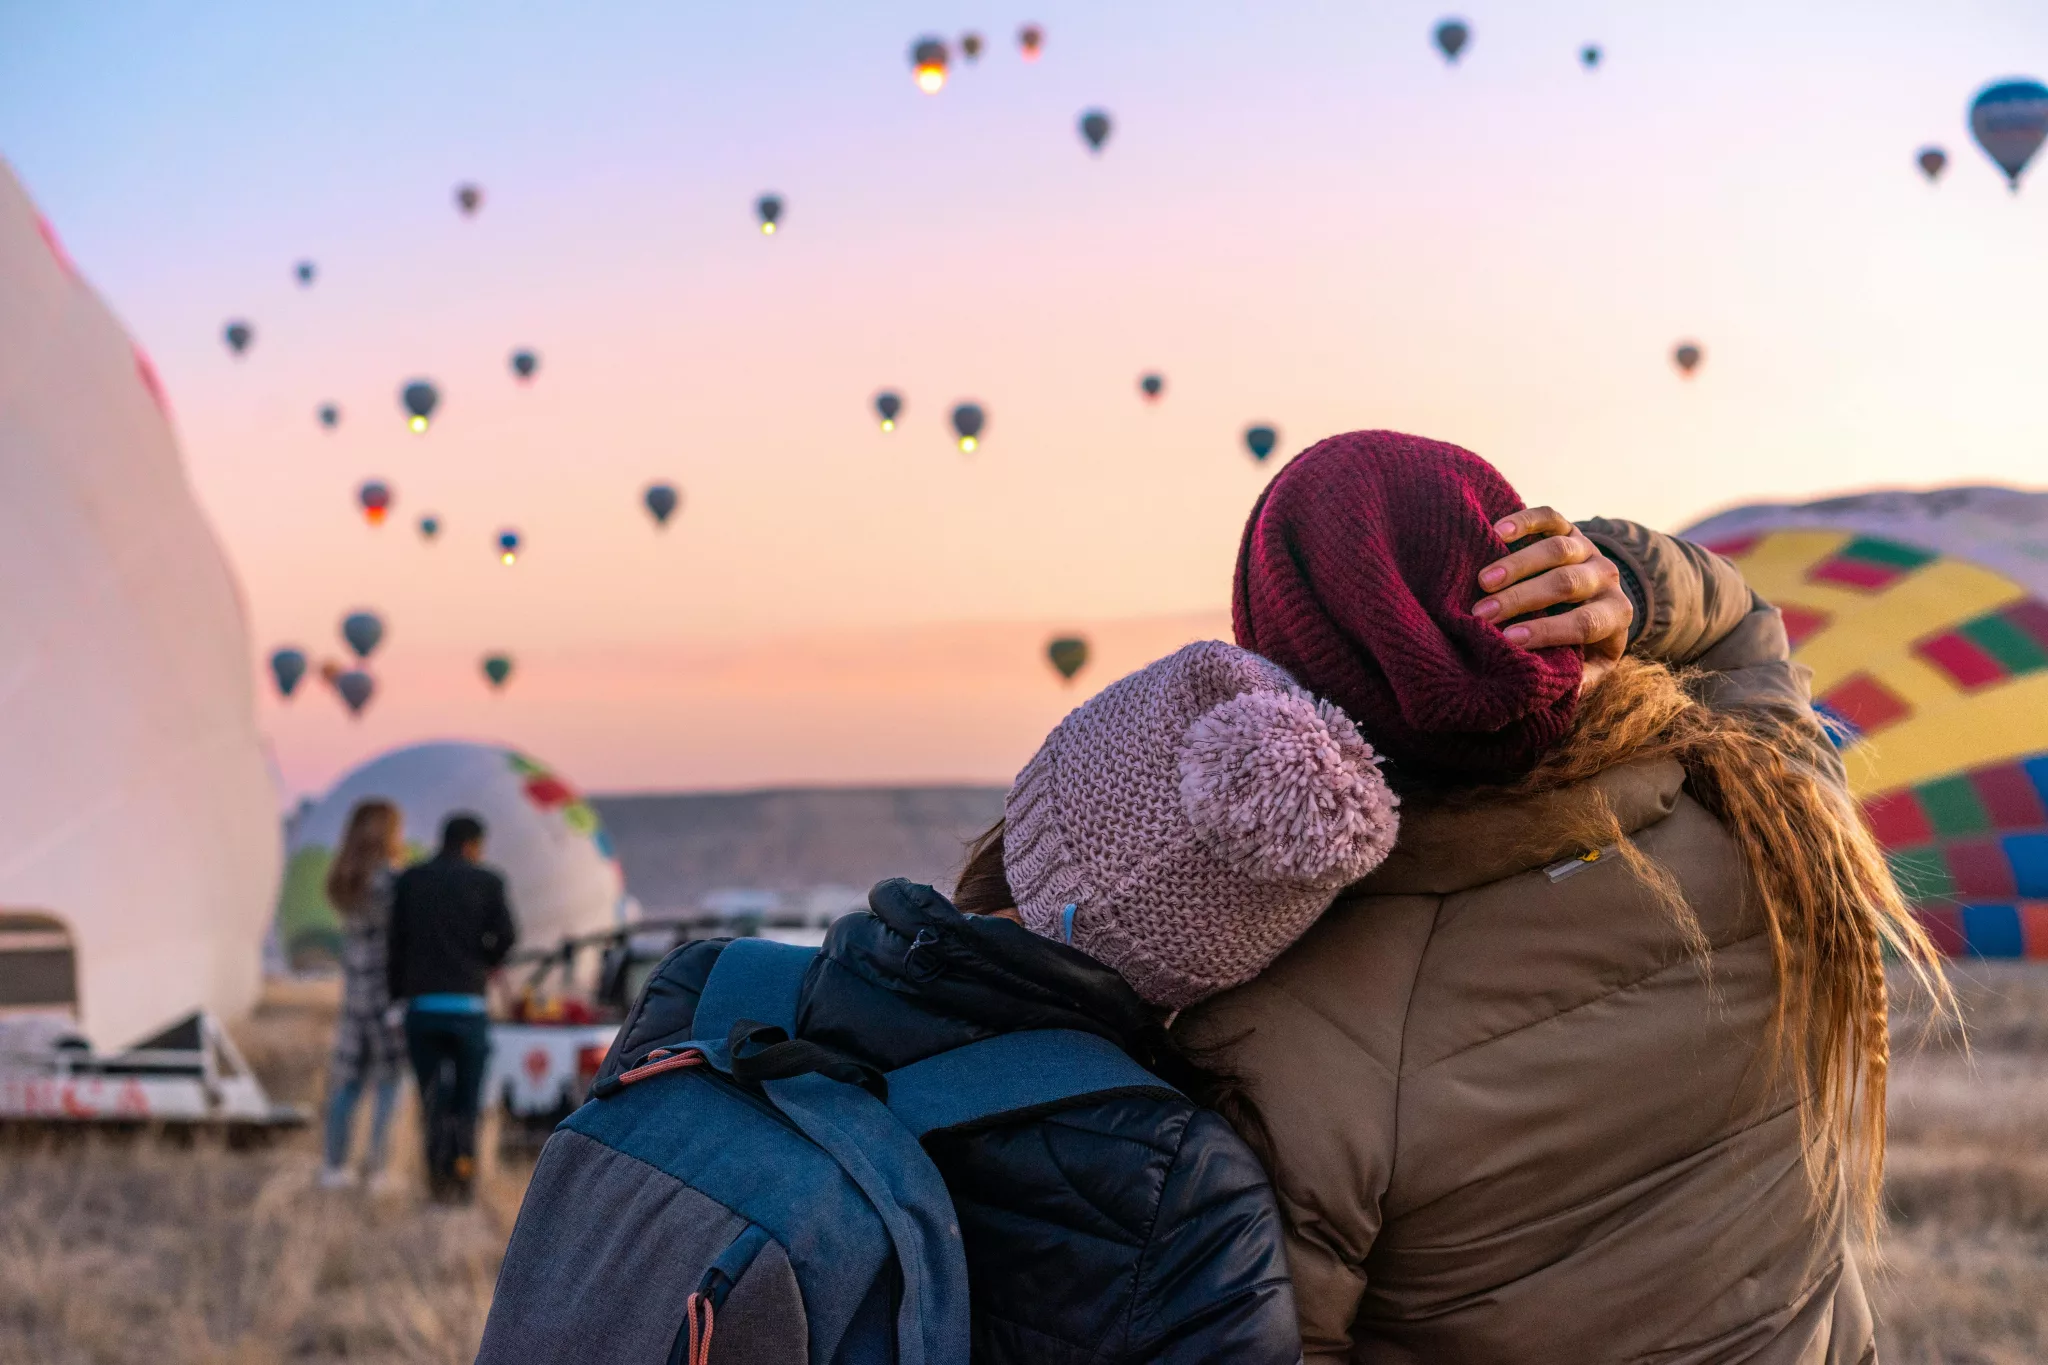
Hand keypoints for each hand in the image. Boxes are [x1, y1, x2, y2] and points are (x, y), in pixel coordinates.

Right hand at [1475, 506, 1631, 692]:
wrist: (1597, 595)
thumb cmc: (1584, 640)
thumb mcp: (1591, 664)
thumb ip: (1580, 676)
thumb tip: (1564, 691)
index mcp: (1616, 614)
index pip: (1585, 622)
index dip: (1548, 631)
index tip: (1510, 640)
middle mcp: (1606, 578)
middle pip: (1567, 584)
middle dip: (1523, 599)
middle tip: (1482, 613)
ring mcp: (1588, 549)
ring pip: (1558, 550)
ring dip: (1518, 564)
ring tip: (1482, 581)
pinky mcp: (1569, 528)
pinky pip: (1551, 518)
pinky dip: (1525, 520)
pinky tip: (1497, 530)